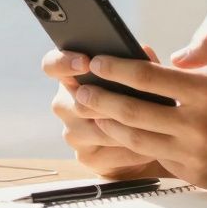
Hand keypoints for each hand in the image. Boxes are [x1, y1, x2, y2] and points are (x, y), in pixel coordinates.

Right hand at [42, 46, 168, 178]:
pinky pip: (108, 153)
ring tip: (154, 124)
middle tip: (135, 101)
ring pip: (96, 130)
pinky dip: (132, 149)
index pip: (52, 65)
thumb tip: (143, 50)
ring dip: (126, 127)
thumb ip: (140, 64)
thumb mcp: (140, 78)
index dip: (64, 62)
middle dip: (108, 102)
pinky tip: (151, 146)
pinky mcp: (86, 157)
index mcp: (72, 77)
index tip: (86, 62)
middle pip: (77, 103)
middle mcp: (65, 104)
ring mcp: (73, 133)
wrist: (146, 141)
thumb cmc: (138, 100)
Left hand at [76, 34, 206, 193]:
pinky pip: (158, 158)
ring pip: (139, 140)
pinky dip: (136, 146)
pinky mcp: (199, 175)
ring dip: (110, 125)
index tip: (96, 61)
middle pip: (134, 111)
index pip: (150, 78)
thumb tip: (175, 57)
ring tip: (90, 113)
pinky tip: (121, 136)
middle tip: (79, 89)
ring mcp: (197, 154)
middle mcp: (199, 125)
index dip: (117, 68)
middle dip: (102, 98)